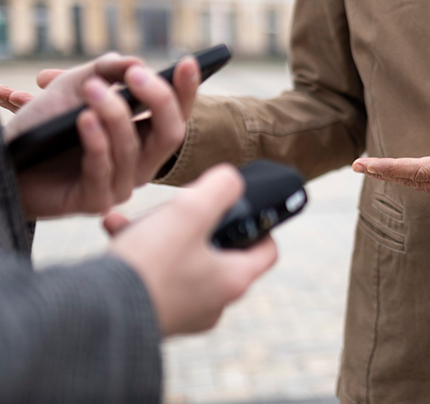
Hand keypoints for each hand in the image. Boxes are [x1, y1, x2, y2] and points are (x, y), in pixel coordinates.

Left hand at [6, 53, 198, 218]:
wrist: (7, 162)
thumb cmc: (45, 127)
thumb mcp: (75, 87)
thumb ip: (106, 71)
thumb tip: (137, 63)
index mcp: (145, 139)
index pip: (178, 115)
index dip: (187, 90)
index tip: (188, 62)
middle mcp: (142, 163)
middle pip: (170, 134)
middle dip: (159, 101)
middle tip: (136, 74)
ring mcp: (121, 185)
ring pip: (132, 149)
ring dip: (113, 115)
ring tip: (92, 88)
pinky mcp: (96, 201)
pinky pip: (102, 169)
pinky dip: (96, 142)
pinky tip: (85, 119)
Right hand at [107, 165, 277, 336]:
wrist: (94, 315)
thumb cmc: (149, 266)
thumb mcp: (190, 211)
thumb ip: (220, 188)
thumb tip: (232, 180)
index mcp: (234, 281)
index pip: (267, 251)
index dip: (260, 225)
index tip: (241, 209)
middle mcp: (214, 303)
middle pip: (219, 251)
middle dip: (196, 223)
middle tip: (177, 210)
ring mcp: (183, 313)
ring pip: (181, 261)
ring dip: (159, 233)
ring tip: (134, 219)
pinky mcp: (152, 317)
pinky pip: (153, 277)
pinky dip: (139, 253)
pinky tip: (114, 230)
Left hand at [352, 117, 429, 225]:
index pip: (420, 168)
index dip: (391, 166)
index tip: (365, 164)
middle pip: (415, 179)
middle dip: (385, 172)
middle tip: (357, 164)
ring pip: (424, 185)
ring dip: (399, 177)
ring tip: (376, 169)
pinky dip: (417, 180)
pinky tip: (414, 177)